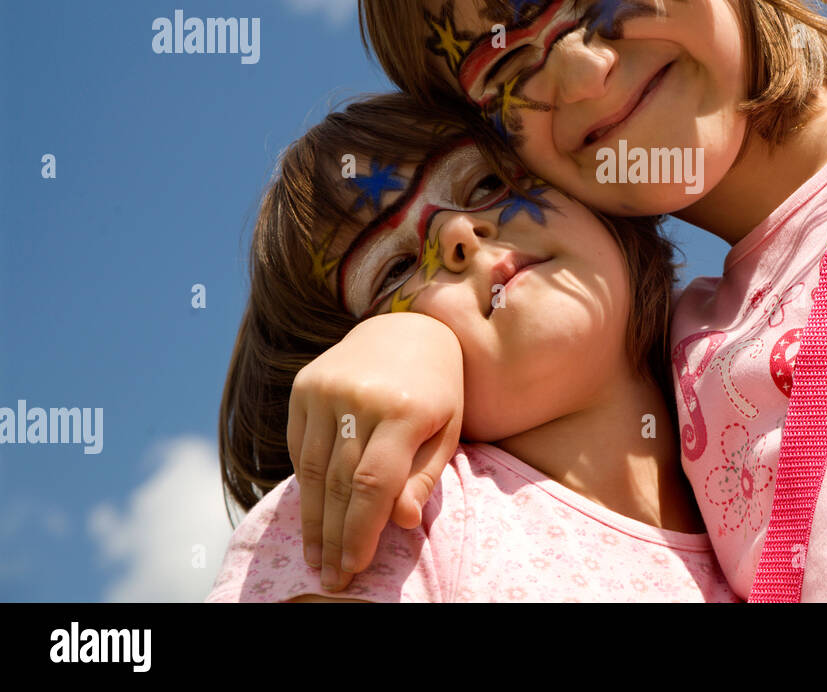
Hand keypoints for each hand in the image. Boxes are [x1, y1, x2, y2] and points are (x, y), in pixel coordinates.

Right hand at [286, 312, 463, 589]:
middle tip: (332, 578)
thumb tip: (400, 523)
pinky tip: (312, 514)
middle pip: (338, 483)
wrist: (407, 326)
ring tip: (317, 558)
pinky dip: (306, 484)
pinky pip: (299, 447)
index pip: (372, 485)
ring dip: (313, 520)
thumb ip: (424, 477)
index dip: (360, 532)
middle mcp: (359, 397)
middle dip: (334, 538)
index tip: (354, 568)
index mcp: (403, 409)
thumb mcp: (447, 429)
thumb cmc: (438, 388)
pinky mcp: (303, 385)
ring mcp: (325, 388)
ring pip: (311, 470)